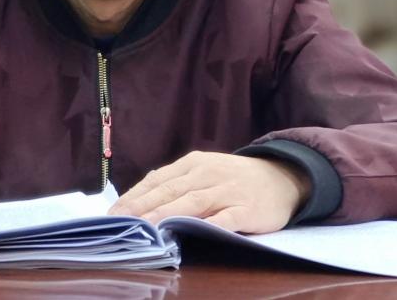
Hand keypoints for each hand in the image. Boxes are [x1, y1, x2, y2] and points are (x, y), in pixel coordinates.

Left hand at [107, 151, 309, 233]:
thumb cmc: (235, 178)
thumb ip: (177, 182)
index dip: (134, 197)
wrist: (282, 176)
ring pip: (191, 203)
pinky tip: (191, 233)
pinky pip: (224, 218)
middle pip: (169, 192)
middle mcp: (207, 174)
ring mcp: (227, 191)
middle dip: (142, 208)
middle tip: (120, 223)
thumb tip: (140, 198)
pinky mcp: (246, 208)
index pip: (157, 181)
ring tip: (147, 229)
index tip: (113, 213)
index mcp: (193, 164)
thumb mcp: (204, 171)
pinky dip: (207, 225)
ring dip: (167, 215)